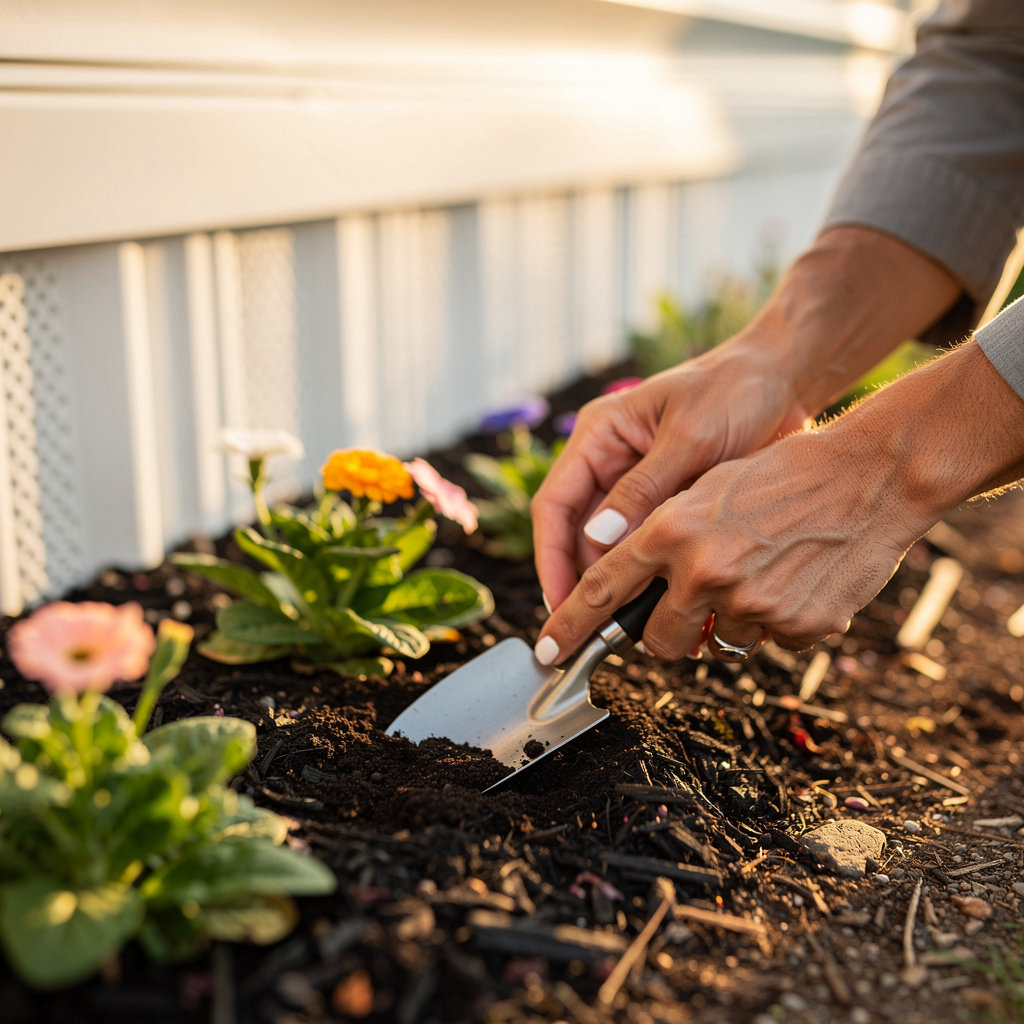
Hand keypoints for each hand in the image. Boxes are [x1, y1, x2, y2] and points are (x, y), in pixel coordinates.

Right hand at [531, 342, 810, 610]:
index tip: (563, 605)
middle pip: (578, 536)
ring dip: (625, 586)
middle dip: (588, 583)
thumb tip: (598, 540)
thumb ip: (644, 488)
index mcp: (599, 438)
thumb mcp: (690, 436)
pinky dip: (657, 579)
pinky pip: (650, 550)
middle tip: (604, 630)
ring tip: (643, 625)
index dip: (550, 559)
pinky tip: (673, 606)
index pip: (553, 506)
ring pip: (614, 550)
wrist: (787, 381)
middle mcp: (609, 467)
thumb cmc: (735, 391)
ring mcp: (638, 489)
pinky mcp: (669, 507)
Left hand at [533, 339, 1023, 665]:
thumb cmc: (787, 471)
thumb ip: (665, 532)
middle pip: (656, 639)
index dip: (569, 624)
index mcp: (674, 529)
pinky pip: (768, 643)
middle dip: (660, 633)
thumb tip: (631, 578)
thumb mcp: (709, 484)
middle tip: (683, 608)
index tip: (547, 653)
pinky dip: (774, 621)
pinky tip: (796, 579)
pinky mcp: (798, 628)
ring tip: (760, 571)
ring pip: (716, 643)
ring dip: (726, 621)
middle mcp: (706, 571)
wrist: (871, 476)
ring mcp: (754, 605)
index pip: (602, 588)